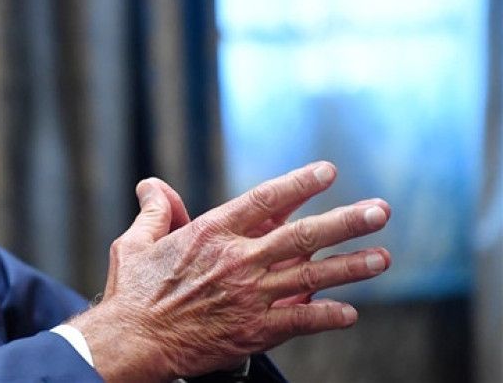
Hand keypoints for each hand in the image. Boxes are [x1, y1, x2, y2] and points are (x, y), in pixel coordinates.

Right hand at [69, 161, 389, 382]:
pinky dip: (327, 317)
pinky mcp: (253, 331)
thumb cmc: (132, 294)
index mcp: (212, 233)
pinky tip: (350, 313)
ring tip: (382, 258)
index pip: (266, 200)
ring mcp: (250, 297)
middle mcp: (238, 260)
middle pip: (303, 235)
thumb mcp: (135, 243)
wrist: (132, 342)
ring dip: (351, 267)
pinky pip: (300, 322)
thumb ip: (155, 212)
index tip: (328, 172)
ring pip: (312, 277)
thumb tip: (152, 187)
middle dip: (346, 221)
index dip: (300, 184)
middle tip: (380, 210)